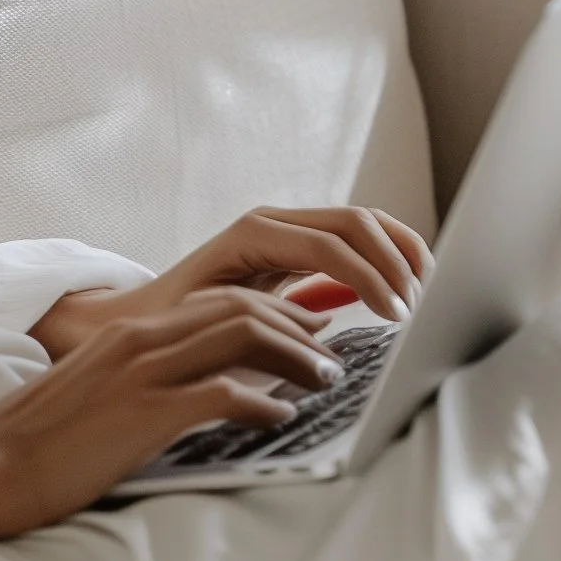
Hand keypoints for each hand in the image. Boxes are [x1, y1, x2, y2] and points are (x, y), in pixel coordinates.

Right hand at [0, 286, 341, 538]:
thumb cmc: (44, 444)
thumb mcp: (102, 393)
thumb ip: (150, 379)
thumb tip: (209, 388)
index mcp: (131, 332)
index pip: (222, 302)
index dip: (277, 313)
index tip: (309, 333)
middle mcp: (141, 339)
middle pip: (243, 309)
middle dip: (299, 329)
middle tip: (331, 356)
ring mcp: (142, 372)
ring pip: (243, 337)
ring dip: (295, 358)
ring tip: (323, 382)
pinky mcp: (144, 412)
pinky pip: (224, 394)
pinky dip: (263, 402)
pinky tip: (281, 418)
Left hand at [133, 205, 434, 325]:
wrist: (140, 316)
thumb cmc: (169, 330)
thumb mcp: (211, 329)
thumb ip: (261, 326)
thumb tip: (317, 339)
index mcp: (253, 235)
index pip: (330, 246)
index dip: (370, 279)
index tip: (396, 318)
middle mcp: (274, 220)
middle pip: (356, 222)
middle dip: (394, 263)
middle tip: (415, 310)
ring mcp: (289, 227)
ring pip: (363, 222)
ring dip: (399, 254)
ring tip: (420, 296)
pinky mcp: (301, 244)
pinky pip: (357, 237)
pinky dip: (388, 254)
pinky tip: (405, 285)